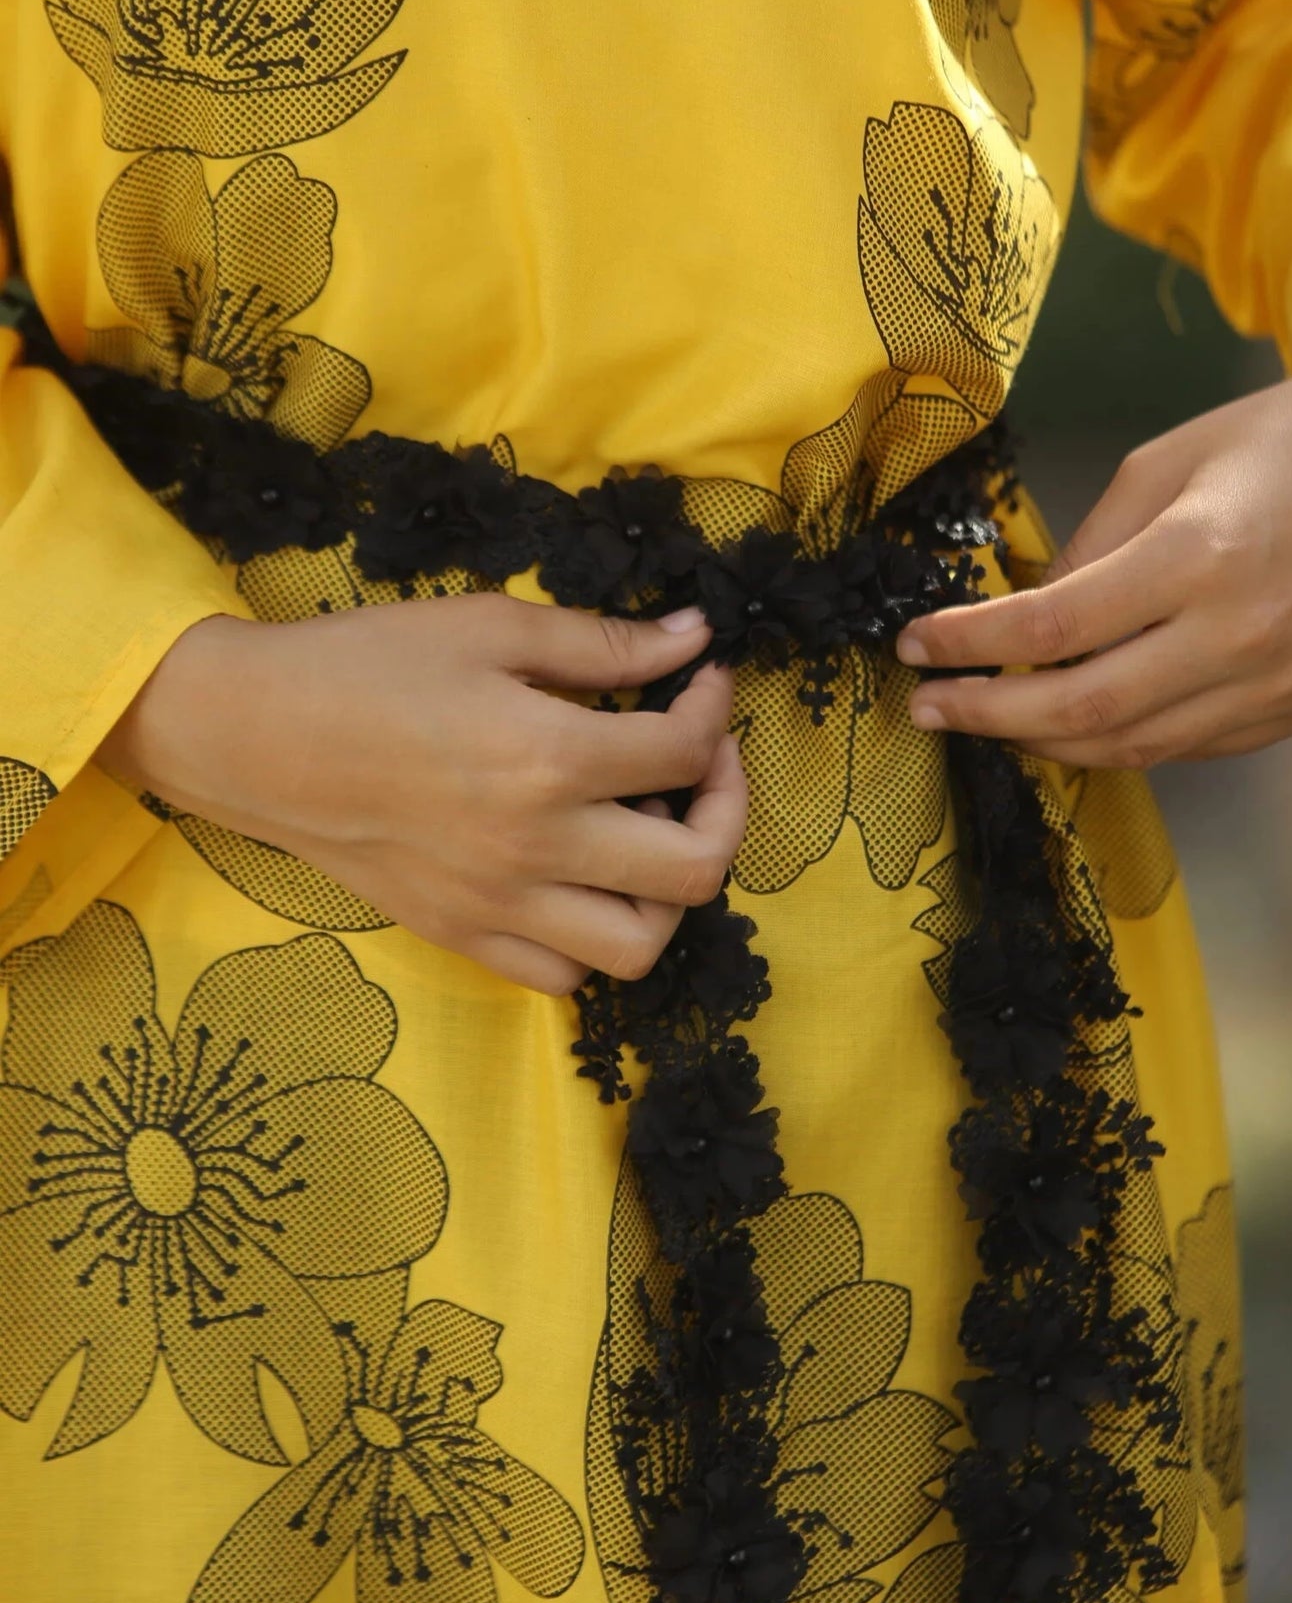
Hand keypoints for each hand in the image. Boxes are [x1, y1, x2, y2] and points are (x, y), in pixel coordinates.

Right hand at [99, 596, 746, 994]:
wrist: (253, 736)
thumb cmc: (366, 665)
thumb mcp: (488, 626)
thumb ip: (601, 642)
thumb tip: (694, 637)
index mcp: (550, 758)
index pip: (686, 750)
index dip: (714, 707)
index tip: (701, 681)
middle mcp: (538, 847)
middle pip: (695, 869)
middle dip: (727, 810)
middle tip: (703, 765)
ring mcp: (500, 906)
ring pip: (640, 947)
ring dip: (670, 893)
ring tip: (649, 835)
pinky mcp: (462, 936)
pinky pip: (563, 977)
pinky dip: (594, 940)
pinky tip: (584, 880)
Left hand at [898, 317, 1291, 765]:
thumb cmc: (1283, 441)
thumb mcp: (1163, 465)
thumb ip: (1086, 550)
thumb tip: (1021, 619)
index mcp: (1199, 557)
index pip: (1051, 630)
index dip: (968, 647)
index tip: (916, 648)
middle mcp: (1241, 634)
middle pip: (1081, 709)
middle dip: (987, 717)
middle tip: (928, 707)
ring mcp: (1277, 684)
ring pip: (1131, 747)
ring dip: (1044, 741)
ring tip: (990, 719)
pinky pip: (1185, 747)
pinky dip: (1119, 740)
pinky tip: (1075, 721)